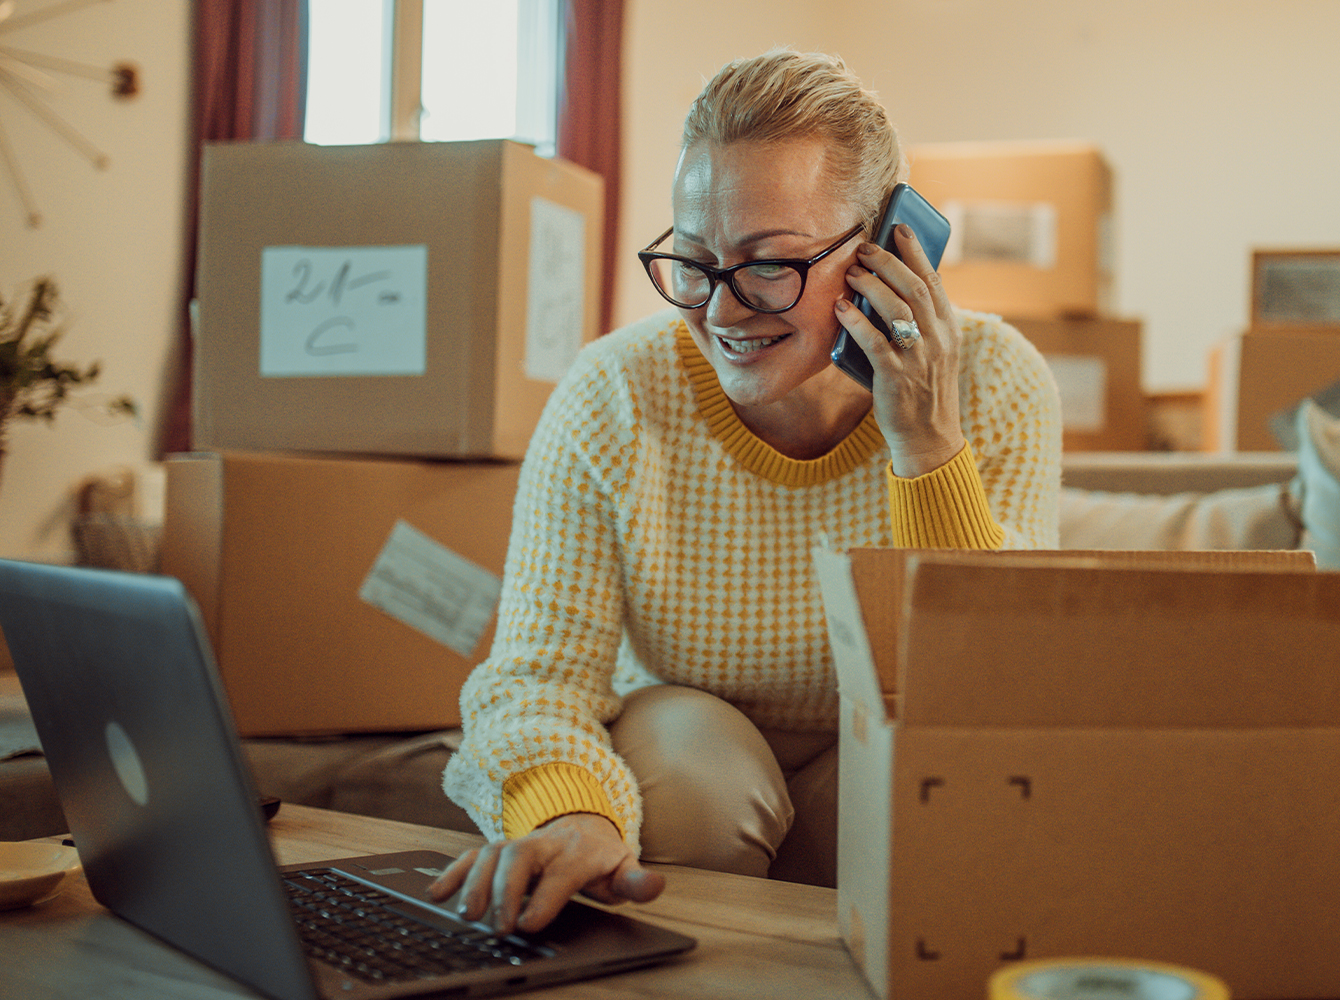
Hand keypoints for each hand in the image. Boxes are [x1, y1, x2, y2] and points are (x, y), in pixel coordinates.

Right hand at [428, 813, 664, 934]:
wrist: (583, 826)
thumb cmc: (601, 859)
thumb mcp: (624, 870)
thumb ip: (638, 883)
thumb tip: (655, 886)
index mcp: (579, 851)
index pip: (561, 872)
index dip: (545, 896)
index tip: (529, 924)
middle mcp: (546, 843)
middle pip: (520, 854)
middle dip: (505, 888)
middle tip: (498, 925)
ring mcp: (519, 843)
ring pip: (493, 851)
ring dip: (476, 881)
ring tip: (467, 914)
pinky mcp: (499, 849)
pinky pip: (473, 854)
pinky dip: (453, 871)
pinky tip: (437, 893)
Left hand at [835, 224, 965, 477]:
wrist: (929, 437)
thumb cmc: (923, 389)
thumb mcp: (932, 351)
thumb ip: (918, 322)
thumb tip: (886, 288)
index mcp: (949, 329)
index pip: (934, 281)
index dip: (916, 252)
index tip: (899, 228)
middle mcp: (938, 339)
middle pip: (914, 288)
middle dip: (888, 262)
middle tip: (865, 247)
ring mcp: (918, 358)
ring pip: (897, 310)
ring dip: (872, 285)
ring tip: (852, 272)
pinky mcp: (895, 377)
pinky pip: (874, 342)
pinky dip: (856, 322)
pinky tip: (840, 307)